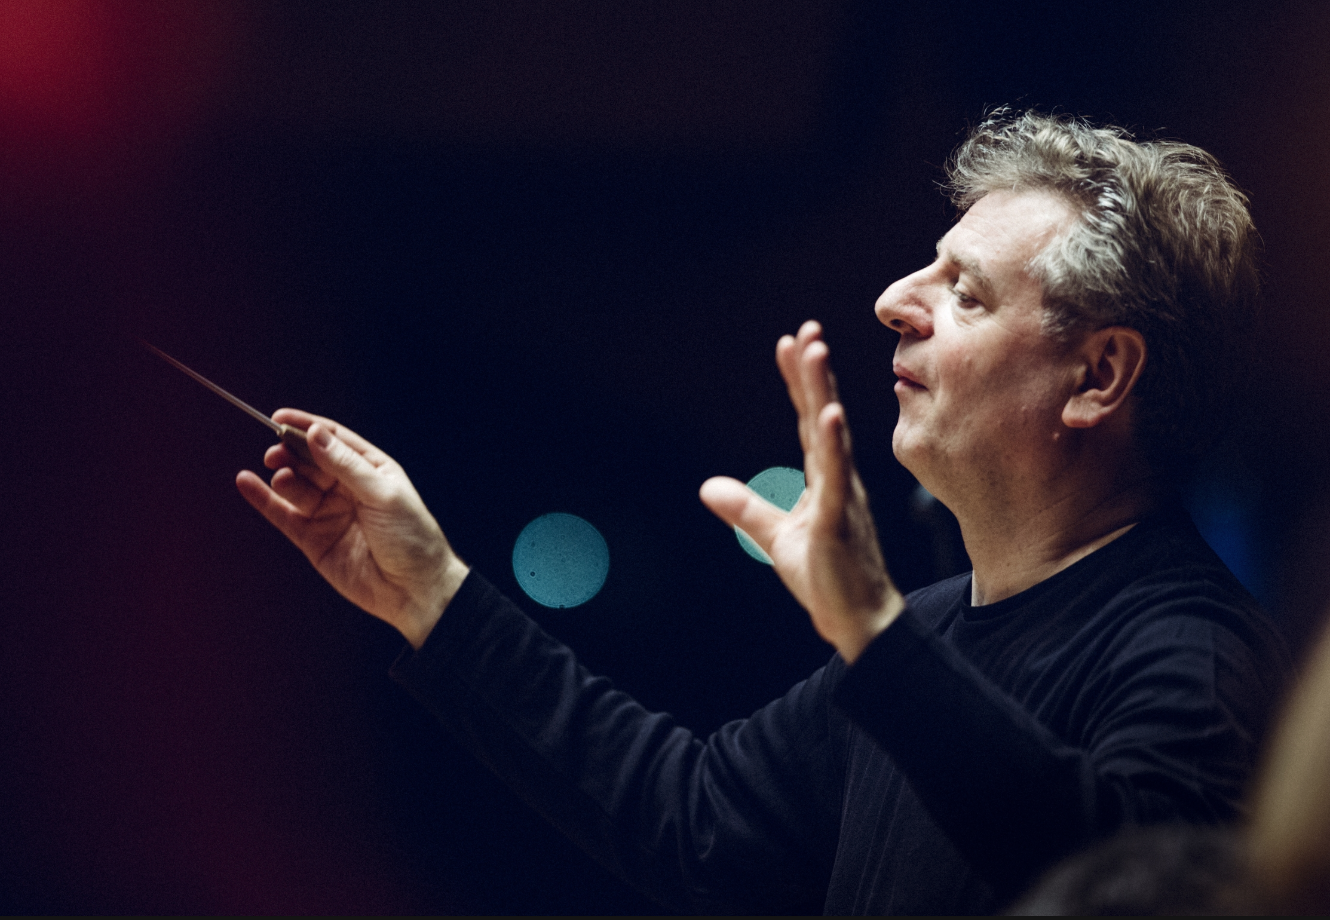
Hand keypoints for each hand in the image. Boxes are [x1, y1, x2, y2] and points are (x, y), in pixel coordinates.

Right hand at [235, 409, 468, 648]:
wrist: (414, 590)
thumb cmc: (412, 538)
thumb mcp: (382, 494)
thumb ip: (346, 466)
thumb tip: (315, 434)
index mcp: (370, 469)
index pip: (333, 439)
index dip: (306, 427)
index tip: (280, 419)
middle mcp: (347, 488)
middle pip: (309, 460)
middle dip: (290, 452)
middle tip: (276, 452)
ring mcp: (328, 513)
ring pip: (295, 486)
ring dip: (284, 477)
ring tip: (283, 476)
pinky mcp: (313, 538)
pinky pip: (282, 514)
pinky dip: (263, 499)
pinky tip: (247, 483)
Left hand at [699, 321, 903, 662]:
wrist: (858, 620)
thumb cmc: (828, 580)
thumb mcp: (775, 538)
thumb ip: (746, 509)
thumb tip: (709, 487)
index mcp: (824, 479)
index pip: (809, 421)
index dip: (799, 383)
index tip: (791, 344)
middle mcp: (837, 478)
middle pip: (821, 415)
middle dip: (812, 373)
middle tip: (807, 331)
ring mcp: (841, 494)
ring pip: (829, 434)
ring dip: (821, 392)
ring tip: (815, 351)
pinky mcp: (837, 518)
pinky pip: (834, 475)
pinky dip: (833, 443)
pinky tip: (830, 414)